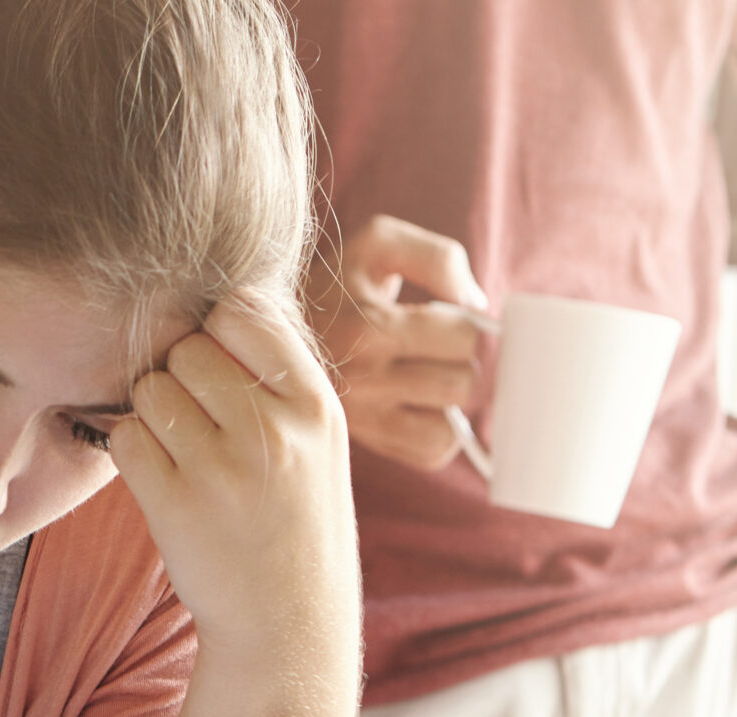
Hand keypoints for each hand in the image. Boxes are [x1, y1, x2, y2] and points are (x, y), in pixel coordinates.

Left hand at [108, 295, 359, 654]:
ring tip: (184, 454)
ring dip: (153, 415)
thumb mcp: (317, 440)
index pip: (244, 310)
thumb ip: (278, 373)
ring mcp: (222, 470)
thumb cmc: (294, 518)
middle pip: (188, 348)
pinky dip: (133, 452)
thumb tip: (221, 300)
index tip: (222, 370)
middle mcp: (273, 431)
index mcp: (314, 405)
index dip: (219, 332)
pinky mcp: (174, 507)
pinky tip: (162, 479)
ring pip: (151, 389)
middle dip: (181, 377)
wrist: (288, 621)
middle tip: (199, 423)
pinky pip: (126, 438)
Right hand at [306, 214, 489, 470]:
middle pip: (462, 384)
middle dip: (461, 362)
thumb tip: (475, 303)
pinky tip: (422, 406)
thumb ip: (437, 256)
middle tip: (439, 349)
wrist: (261, 334)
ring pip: (450, 426)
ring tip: (430, 377)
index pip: (464, 338)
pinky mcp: (366, 443)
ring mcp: (362, 419)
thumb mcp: (377, 243)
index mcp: (370, 325)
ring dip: (451, 401)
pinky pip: (430, 453)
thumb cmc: (332, 283)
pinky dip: (439, 433)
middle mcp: (364, 379)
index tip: (448, 319)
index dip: (468, 324)